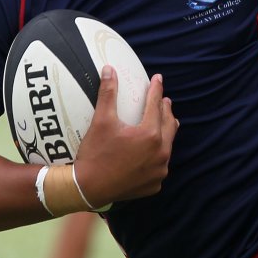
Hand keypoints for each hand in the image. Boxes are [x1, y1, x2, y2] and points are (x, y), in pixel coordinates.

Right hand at [72, 69, 177, 205]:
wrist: (88, 188)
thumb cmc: (95, 153)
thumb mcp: (101, 121)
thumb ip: (108, 94)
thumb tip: (109, 69)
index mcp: (150, 135)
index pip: (155, 105)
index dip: (156, 90)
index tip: (158, 79)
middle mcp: (161, 153)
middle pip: (169, 126)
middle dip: (166, 111)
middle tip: (164, 101)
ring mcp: (159, 171)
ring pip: (168, 147)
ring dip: (166, 134)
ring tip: (165, 124)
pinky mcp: (154, 184)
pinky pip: (160, 166)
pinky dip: (157, 157)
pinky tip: (152, 153)